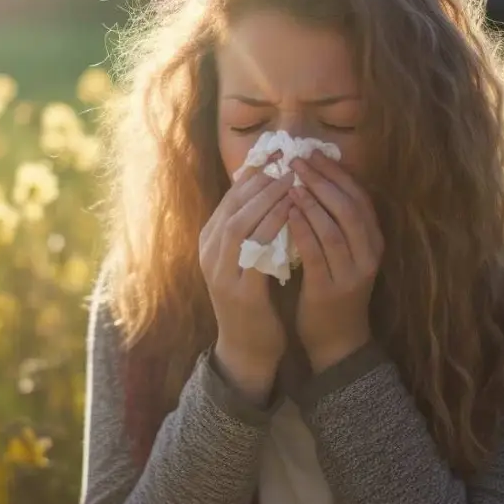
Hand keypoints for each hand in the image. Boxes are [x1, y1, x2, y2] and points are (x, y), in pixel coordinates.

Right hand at [199, 152, 299, 401]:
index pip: (229, 199)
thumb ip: (251, 228)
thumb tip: (270, 189)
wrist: (246, 348)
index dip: (253, 175)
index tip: (278, 155)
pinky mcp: (240, 291)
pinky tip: (293, 214)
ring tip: (292, 180)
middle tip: (288, 161)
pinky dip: (274, 228)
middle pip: (232, 206)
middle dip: (261, 181)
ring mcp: (221, 273)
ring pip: (240, 224)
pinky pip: (256, 252)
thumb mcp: (245, 259)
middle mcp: (210, 254)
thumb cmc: (251, 300)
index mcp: (210, 242)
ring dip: (267, 200)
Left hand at [288, 152, 384, 372]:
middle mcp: (368, 254)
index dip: (337, 173)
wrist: (336, 341)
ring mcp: (352, 273)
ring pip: (334, 228)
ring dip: (312, 201)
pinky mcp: (330, 290)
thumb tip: (312, 180)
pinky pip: (317, 254)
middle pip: (349, 207)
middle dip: (323, 180)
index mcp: (372, 241)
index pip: (359, 197)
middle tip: (298, 160)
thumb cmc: (333, 289)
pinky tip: (287, 213)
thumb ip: (333, 222)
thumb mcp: (342, 253)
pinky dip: (303, 230)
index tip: (314, 153)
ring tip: (291, 181)